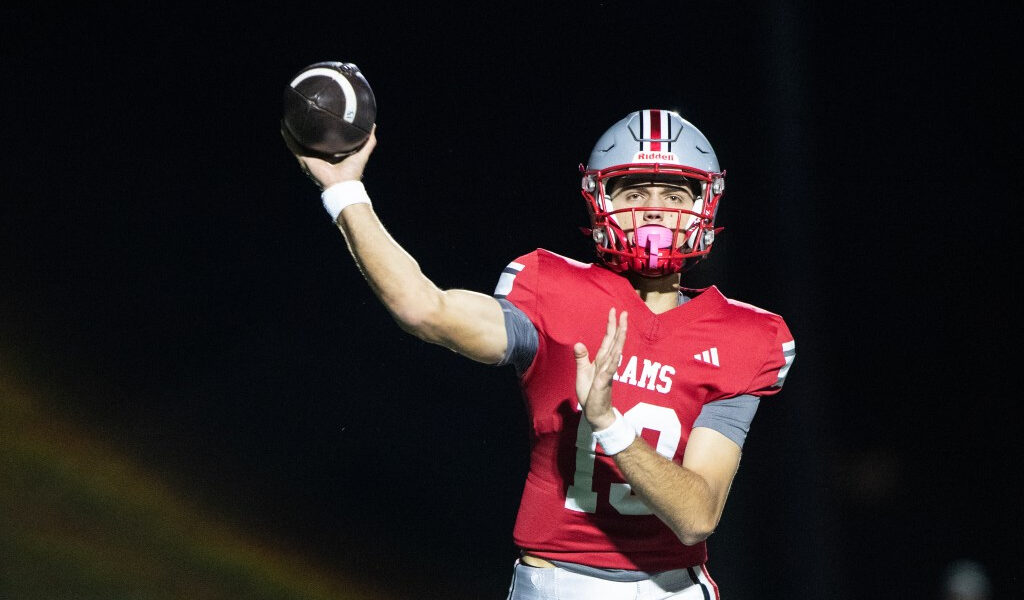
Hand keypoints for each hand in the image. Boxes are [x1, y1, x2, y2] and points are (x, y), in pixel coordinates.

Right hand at [281, 124, 377, 189]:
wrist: (343, 185)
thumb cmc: (352, 173)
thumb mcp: (362, 152)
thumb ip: (369, 141)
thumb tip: (373, 125)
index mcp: (330, 153)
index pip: (322, 139)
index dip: (319, 129)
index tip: (317, 116)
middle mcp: (318, 155)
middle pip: (308, 139)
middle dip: (303, 128)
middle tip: (300, 112)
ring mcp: (309, 157)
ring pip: (297, 141)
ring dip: (291, 130)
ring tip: (287, 117)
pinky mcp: (304, 160)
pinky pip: (293, 146)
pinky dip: (287, 137)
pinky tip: (283, 126)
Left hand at [573, 308, 627, 430]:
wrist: (595, 411)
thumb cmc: (590, 393)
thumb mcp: (582, 372)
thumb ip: (581, 358)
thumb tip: (578, 343)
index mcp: (601, 360)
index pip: (608, 339)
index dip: (611, 325)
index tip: (614, 311)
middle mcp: (607, 363)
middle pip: (614, 341)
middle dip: (619, 326)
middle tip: (624, 312)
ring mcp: (608, 371)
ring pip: (616, 351)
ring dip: (620, 338)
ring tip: (624, 324)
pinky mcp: (605, 381)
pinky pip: (611, 368)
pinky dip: (614, 358)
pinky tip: (618, 350)